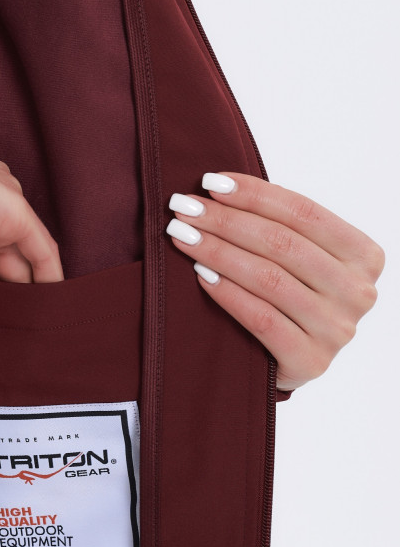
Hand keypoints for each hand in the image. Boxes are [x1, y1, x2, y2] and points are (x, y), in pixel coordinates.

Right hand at [0, 96, 62, 335]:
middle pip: (8, 259)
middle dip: (8, 298)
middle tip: (10, 339)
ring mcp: (4, 201)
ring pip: (26, 258)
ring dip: (27, 296)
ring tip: (28, 337)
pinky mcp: (13, 209)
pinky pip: (42, 252)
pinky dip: (48, 281)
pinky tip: (52, 309)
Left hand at [166, 172, 383, 390]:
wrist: (291, 363)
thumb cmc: (291, 298)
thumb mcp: (299, 259)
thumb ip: (278, 226)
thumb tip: (217, 188)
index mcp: (364, 255)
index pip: (303, 213)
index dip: (254, 194)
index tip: (210, 182)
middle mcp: (358, 292)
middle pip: (282, 243)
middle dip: (226, 221)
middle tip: (185, 208)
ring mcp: (337, 329)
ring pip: (268, 278)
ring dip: (217, 252)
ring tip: (182, 236)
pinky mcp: (311, 361)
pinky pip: (260, 318)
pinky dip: (226, 293)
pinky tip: (200, 275)